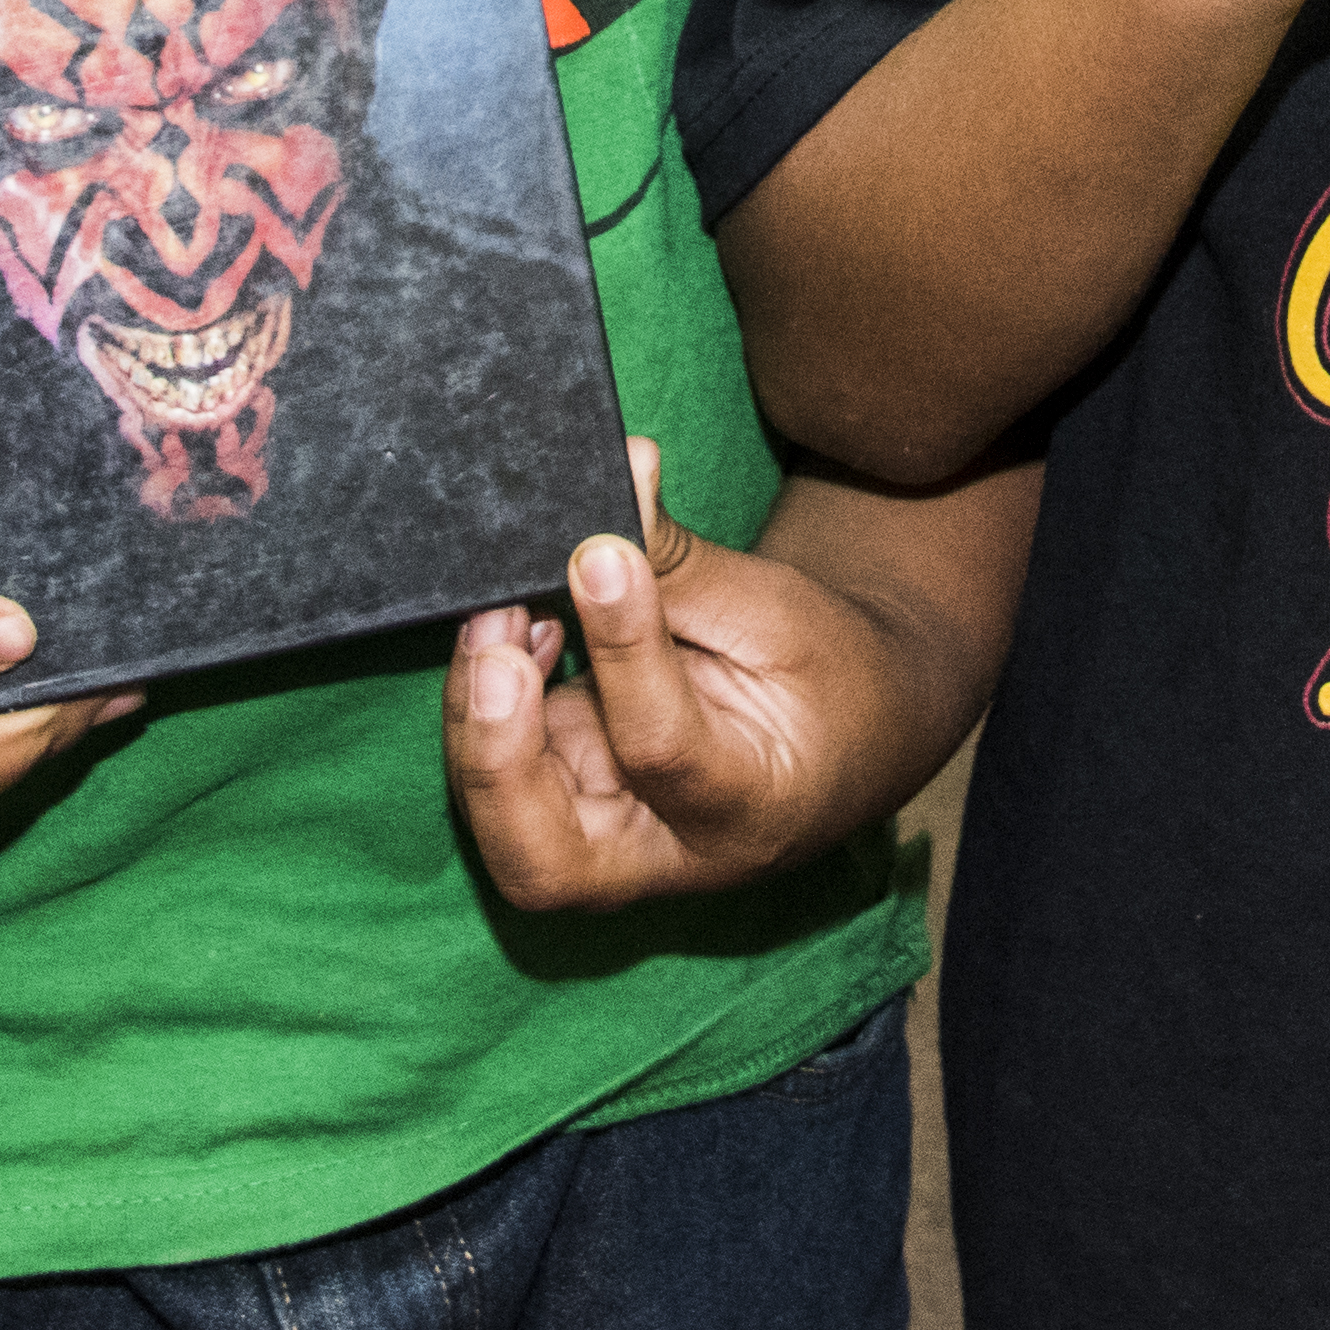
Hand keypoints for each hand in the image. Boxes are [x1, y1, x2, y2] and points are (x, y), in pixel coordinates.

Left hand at [443, 442, 925, 913]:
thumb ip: (679, 558)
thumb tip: (618, 465)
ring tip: (503, 611)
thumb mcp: (773, 611)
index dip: (620, 647)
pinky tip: (523, 629)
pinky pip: (502, 776)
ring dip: (477, 719)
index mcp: (746, 808)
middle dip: (496, 759)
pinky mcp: (574, 808)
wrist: (853, 731)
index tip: (597, 552)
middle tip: (496, 646)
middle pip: (546, 864)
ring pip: (505, 824)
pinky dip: (487, 705)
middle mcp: (666, 851)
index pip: (658, 747)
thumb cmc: (824, 673)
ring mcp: (611, 841)